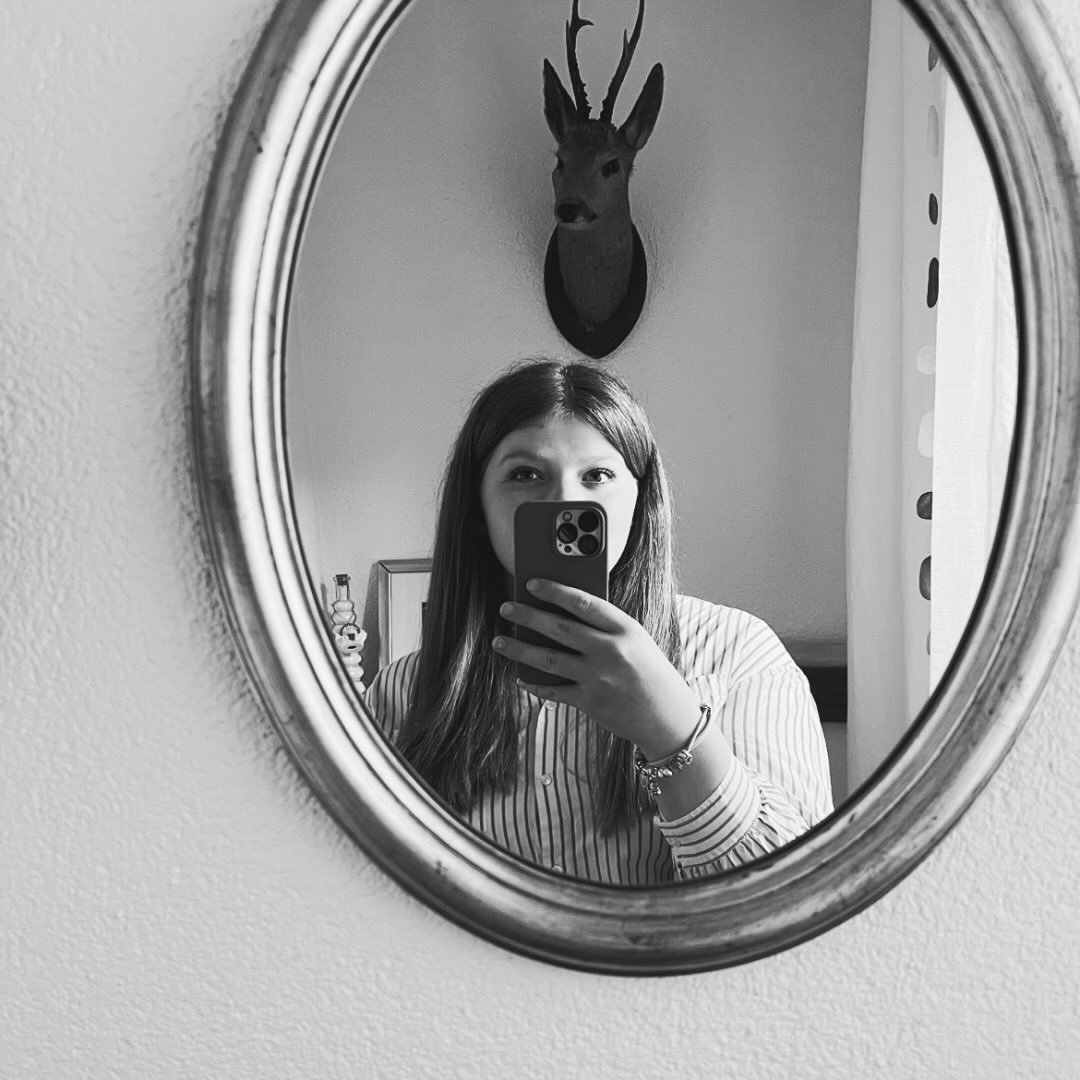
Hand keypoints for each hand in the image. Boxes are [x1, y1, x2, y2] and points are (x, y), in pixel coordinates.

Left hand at [492, 578, 699, 759]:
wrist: (668, 716)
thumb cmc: (650, 671)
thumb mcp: (636, 640)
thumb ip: (605, 626)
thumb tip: (561, 612)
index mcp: (625, 629)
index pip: (584, 603)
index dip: (554, 591)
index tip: (532, 583)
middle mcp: (610, 651)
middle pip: (559, 628)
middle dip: (527, 616)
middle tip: (506, 608)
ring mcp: (599, 678)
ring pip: (548, 659)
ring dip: (519, 650)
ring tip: (499, 641)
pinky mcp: (590, 702)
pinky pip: (553, 690)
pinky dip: (534, 683)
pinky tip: (520, 676)